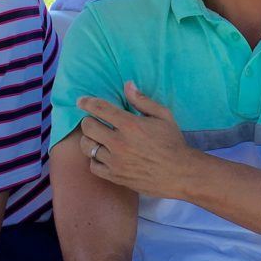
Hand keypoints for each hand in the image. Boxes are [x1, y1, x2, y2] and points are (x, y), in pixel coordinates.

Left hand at [77, 82, 198, 198]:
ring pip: (87, 146)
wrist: (180, 173)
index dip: (87, 102)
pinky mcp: (115, 176)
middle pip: (88, 127)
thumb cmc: (172, 142)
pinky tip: (103, 155)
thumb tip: (127, 84)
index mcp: (130, 125)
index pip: (100, 109)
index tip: (81, 101)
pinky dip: (95, 159)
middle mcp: (119, 143)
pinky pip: (93, 165)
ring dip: (89, 139)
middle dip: (89, 120)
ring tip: (97, 138)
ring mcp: (115, 161)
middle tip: (95, 121)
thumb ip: (142, 100)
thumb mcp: (163, 115)